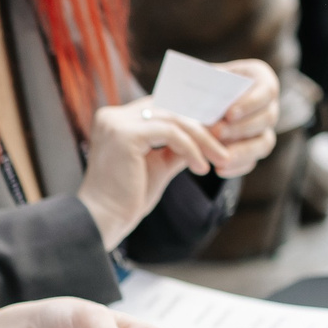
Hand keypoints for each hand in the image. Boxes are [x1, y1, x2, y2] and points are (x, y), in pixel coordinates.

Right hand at [76, 102, 217, 247]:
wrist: (102, 221)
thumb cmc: (126, 199)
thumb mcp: (158, 166)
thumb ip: (177, 148)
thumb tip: (207, 137)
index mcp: (116, 121)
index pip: (160, 106)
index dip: (189, 116)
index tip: (217, 132)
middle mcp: (113, 116)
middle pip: (169, 108)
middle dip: (201, 127)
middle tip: (224, 146)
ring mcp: (117, 123)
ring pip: (173, 119)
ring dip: (202, 139)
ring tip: (220, 159)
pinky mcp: (125, 135)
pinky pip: (170, 133)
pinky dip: (191, 148)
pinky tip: (202, 167)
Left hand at [204, 58, 280, 178]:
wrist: (195, 98)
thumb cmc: (200, 81)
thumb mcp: (203, 76)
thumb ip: (208, 83)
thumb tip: (204, 95)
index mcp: (260, 78)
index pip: (267, 90)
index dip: (251, 103)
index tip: (229, 114)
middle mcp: (268, 103)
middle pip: (267, 118)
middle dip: (241, 128)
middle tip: (216, 133)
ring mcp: (264, 127)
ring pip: (264, 143)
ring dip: (243, 151)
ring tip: (221, 159)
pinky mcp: (255, 148)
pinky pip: (253, 160)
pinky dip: (238, 166)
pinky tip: (219, 170)